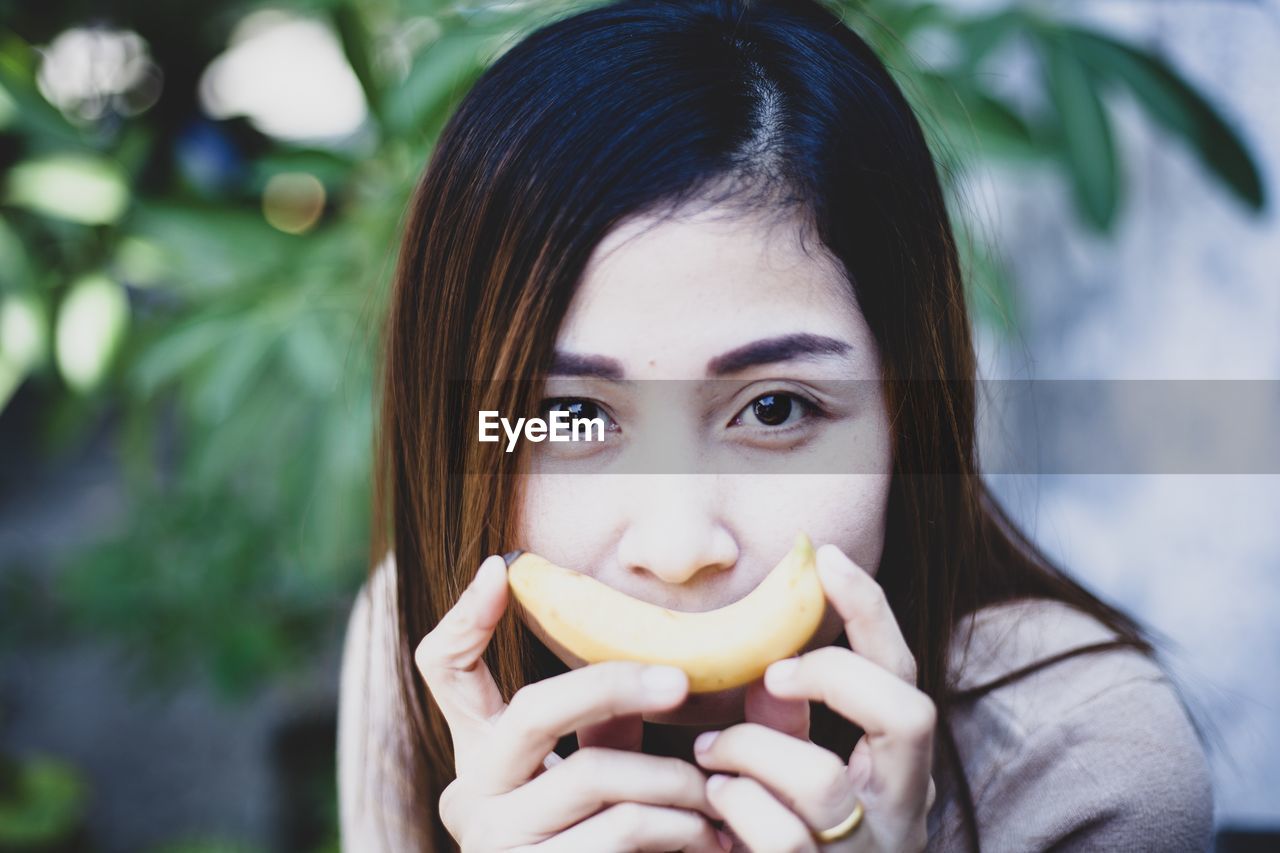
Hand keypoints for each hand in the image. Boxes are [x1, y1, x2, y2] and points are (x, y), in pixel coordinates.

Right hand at [415, 553, 728, 851]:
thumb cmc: (605, 852)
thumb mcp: (600, 781)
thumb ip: (610, 729)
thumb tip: (664, 665)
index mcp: (480, 755)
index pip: (442, 670)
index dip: (465, 617)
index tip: (503, 566)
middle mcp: (470, 794)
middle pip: (535, 710)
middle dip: (617, 684)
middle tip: (682, 680)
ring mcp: (495, 844)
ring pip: (598, 775)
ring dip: (677, 779)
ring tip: (717, 792)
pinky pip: (623, 832)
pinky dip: (679, 827)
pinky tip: (707, 837)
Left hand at [693, 544, 936, 851]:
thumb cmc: (782, 846)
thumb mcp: (792, 779)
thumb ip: (783, 727)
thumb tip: (763, 669)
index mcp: (897, 771)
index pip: (904, 675)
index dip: (872, 612)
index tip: (828, 560)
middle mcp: (901, 812)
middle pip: (906, 715)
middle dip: (832, 678)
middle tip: (774, 670)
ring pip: (821, 782)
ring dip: (753, 749)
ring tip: (714, 751)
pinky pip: (778, 836)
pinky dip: (734, 807)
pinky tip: (712, 805)